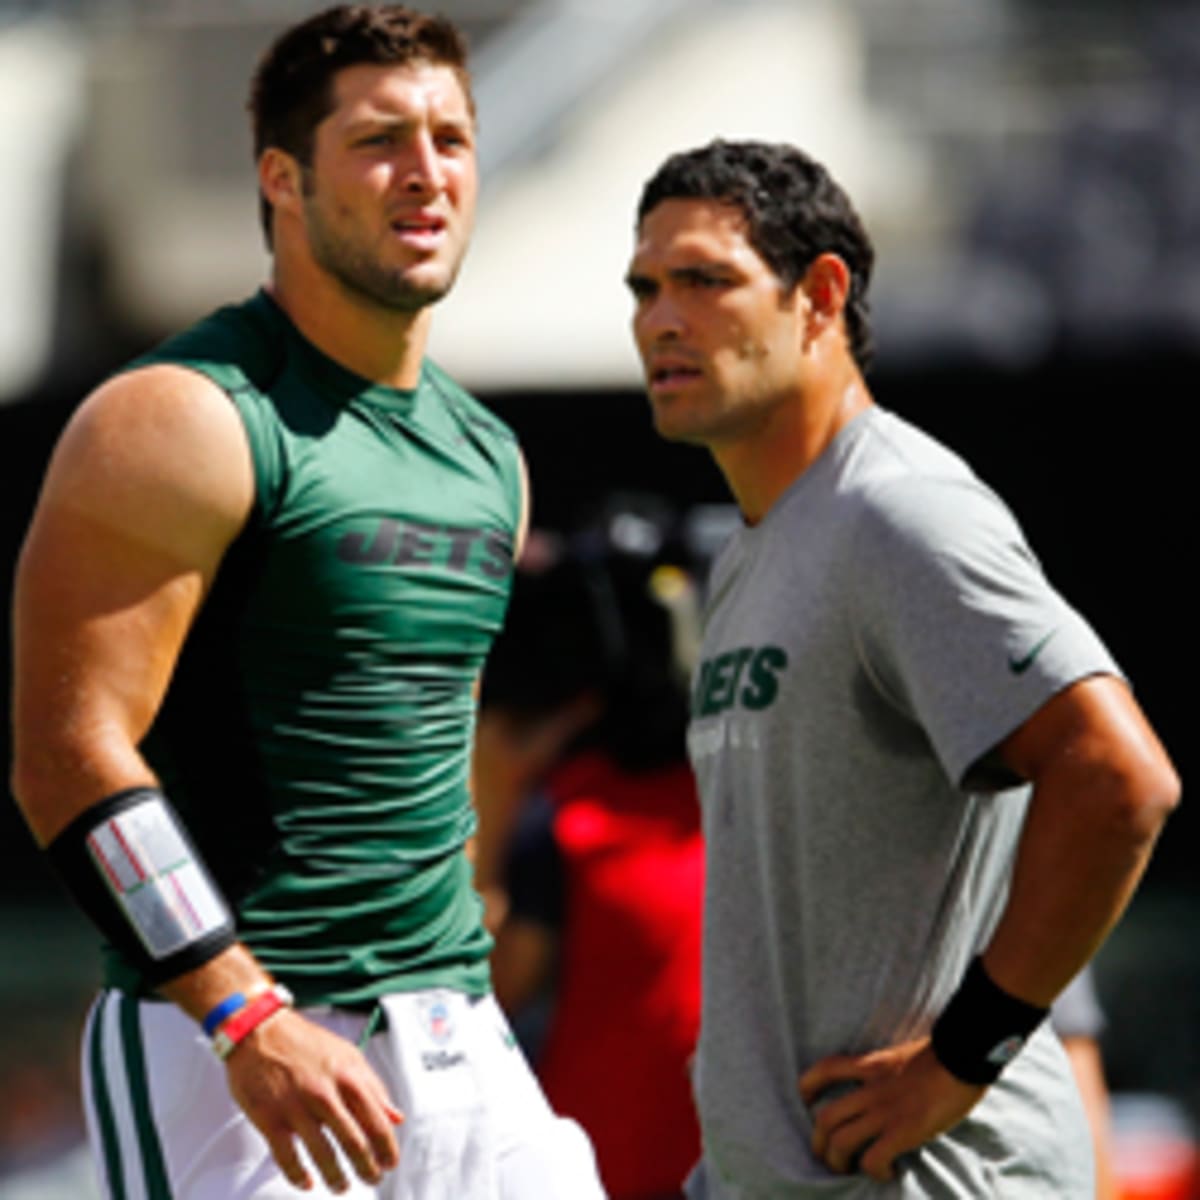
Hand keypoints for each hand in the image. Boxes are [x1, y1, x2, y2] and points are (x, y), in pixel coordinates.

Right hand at [225, 1008, 402, 1192]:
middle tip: (372, 1180)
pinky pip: (287, 1157)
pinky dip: (298, 1176)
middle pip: (354, 1143)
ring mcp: (296, 1107)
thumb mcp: (348, 1056)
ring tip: (342, 1186)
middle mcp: (325, 1093)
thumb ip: (373, 1087)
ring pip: (323, 1155)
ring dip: (337, 1178)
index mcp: (348, 1076)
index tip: (390, 1164)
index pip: (377, 1121)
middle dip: (367, 1168)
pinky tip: (307, 1182)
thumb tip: (397, 1117)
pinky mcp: (269, 1118)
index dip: (387, 1149)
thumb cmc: (307, 1044)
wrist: (260, 1030)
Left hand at [798, 1038, 984, 1182]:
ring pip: (841, 1142)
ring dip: (839, 1163)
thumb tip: (889, 1086)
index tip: (806, 1101)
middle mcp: (870, 1089)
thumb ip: (887, 1071)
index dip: (807, 1086)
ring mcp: (884, 1111)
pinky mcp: (903, 1131)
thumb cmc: (942, 1054)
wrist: (964, 1055)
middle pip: (825, 1118)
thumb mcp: (902, 1054)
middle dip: (819, 1143)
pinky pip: (873, 1158)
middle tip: (826, 1157)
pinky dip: (873, 1170)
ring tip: (849, 1171)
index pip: (825, 1069)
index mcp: (871, 1065)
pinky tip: (887, 1171)